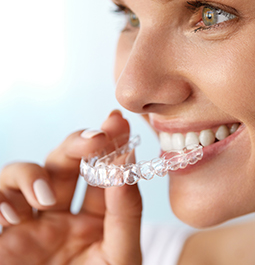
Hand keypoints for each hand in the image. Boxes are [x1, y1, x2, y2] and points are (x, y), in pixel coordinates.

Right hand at [0, 111, 142, 264]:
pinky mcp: (0, 235)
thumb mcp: (120, 259)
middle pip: (64, 162)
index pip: (101, 172)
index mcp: (92, 220)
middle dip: (78, 143)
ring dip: (32, 176)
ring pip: (22, 173)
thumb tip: (126, 164)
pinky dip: (1, 200)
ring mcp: (25, 225)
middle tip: (95, 139)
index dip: (111, 144)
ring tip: (45, 202)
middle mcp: (58, 216)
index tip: (118, 120)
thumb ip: (126, 214)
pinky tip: (13, 218)